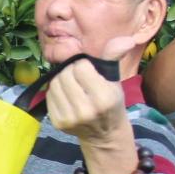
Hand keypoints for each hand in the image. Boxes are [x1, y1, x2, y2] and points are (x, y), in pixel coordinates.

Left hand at [44, 35, 137, 173]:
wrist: (104, 134)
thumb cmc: (110, 101)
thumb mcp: (115, 79)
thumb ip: (113, 57)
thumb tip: (126, 39)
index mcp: (104, 98)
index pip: (80, 67)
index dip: (83, 65)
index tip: (90, 72)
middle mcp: (86, 110)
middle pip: (65, 74)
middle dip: (71, 71)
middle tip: (79, 79)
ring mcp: (70, 118)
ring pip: (54, 83)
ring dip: (61, 80)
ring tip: (73, 86)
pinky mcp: (58, 123)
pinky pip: (48, 95)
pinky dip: (56, 92)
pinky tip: (67, 96)